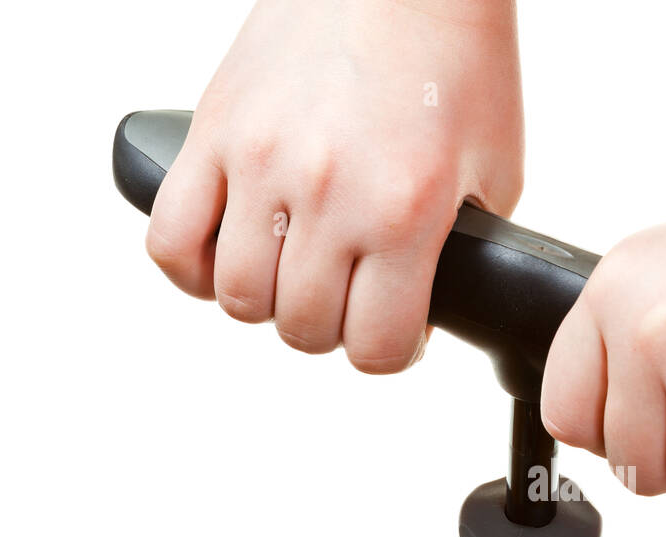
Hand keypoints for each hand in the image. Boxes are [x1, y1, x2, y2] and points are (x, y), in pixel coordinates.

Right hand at [146, 0, 522, 371]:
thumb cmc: (456, 58)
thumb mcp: (495, 169)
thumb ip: (463, 251)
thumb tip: (426, 307)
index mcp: (404, 211)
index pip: (375, 348)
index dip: (388, 350)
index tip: (392, 328)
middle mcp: (327, 192)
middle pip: (302, 328)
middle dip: (331, 327)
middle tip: (347, 294)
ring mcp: (260, 160)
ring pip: (235, 296)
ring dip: (268, 301)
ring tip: (294, 269)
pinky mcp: (213, 129)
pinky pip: (170, 239)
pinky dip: (194, 268)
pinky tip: (229, 253)